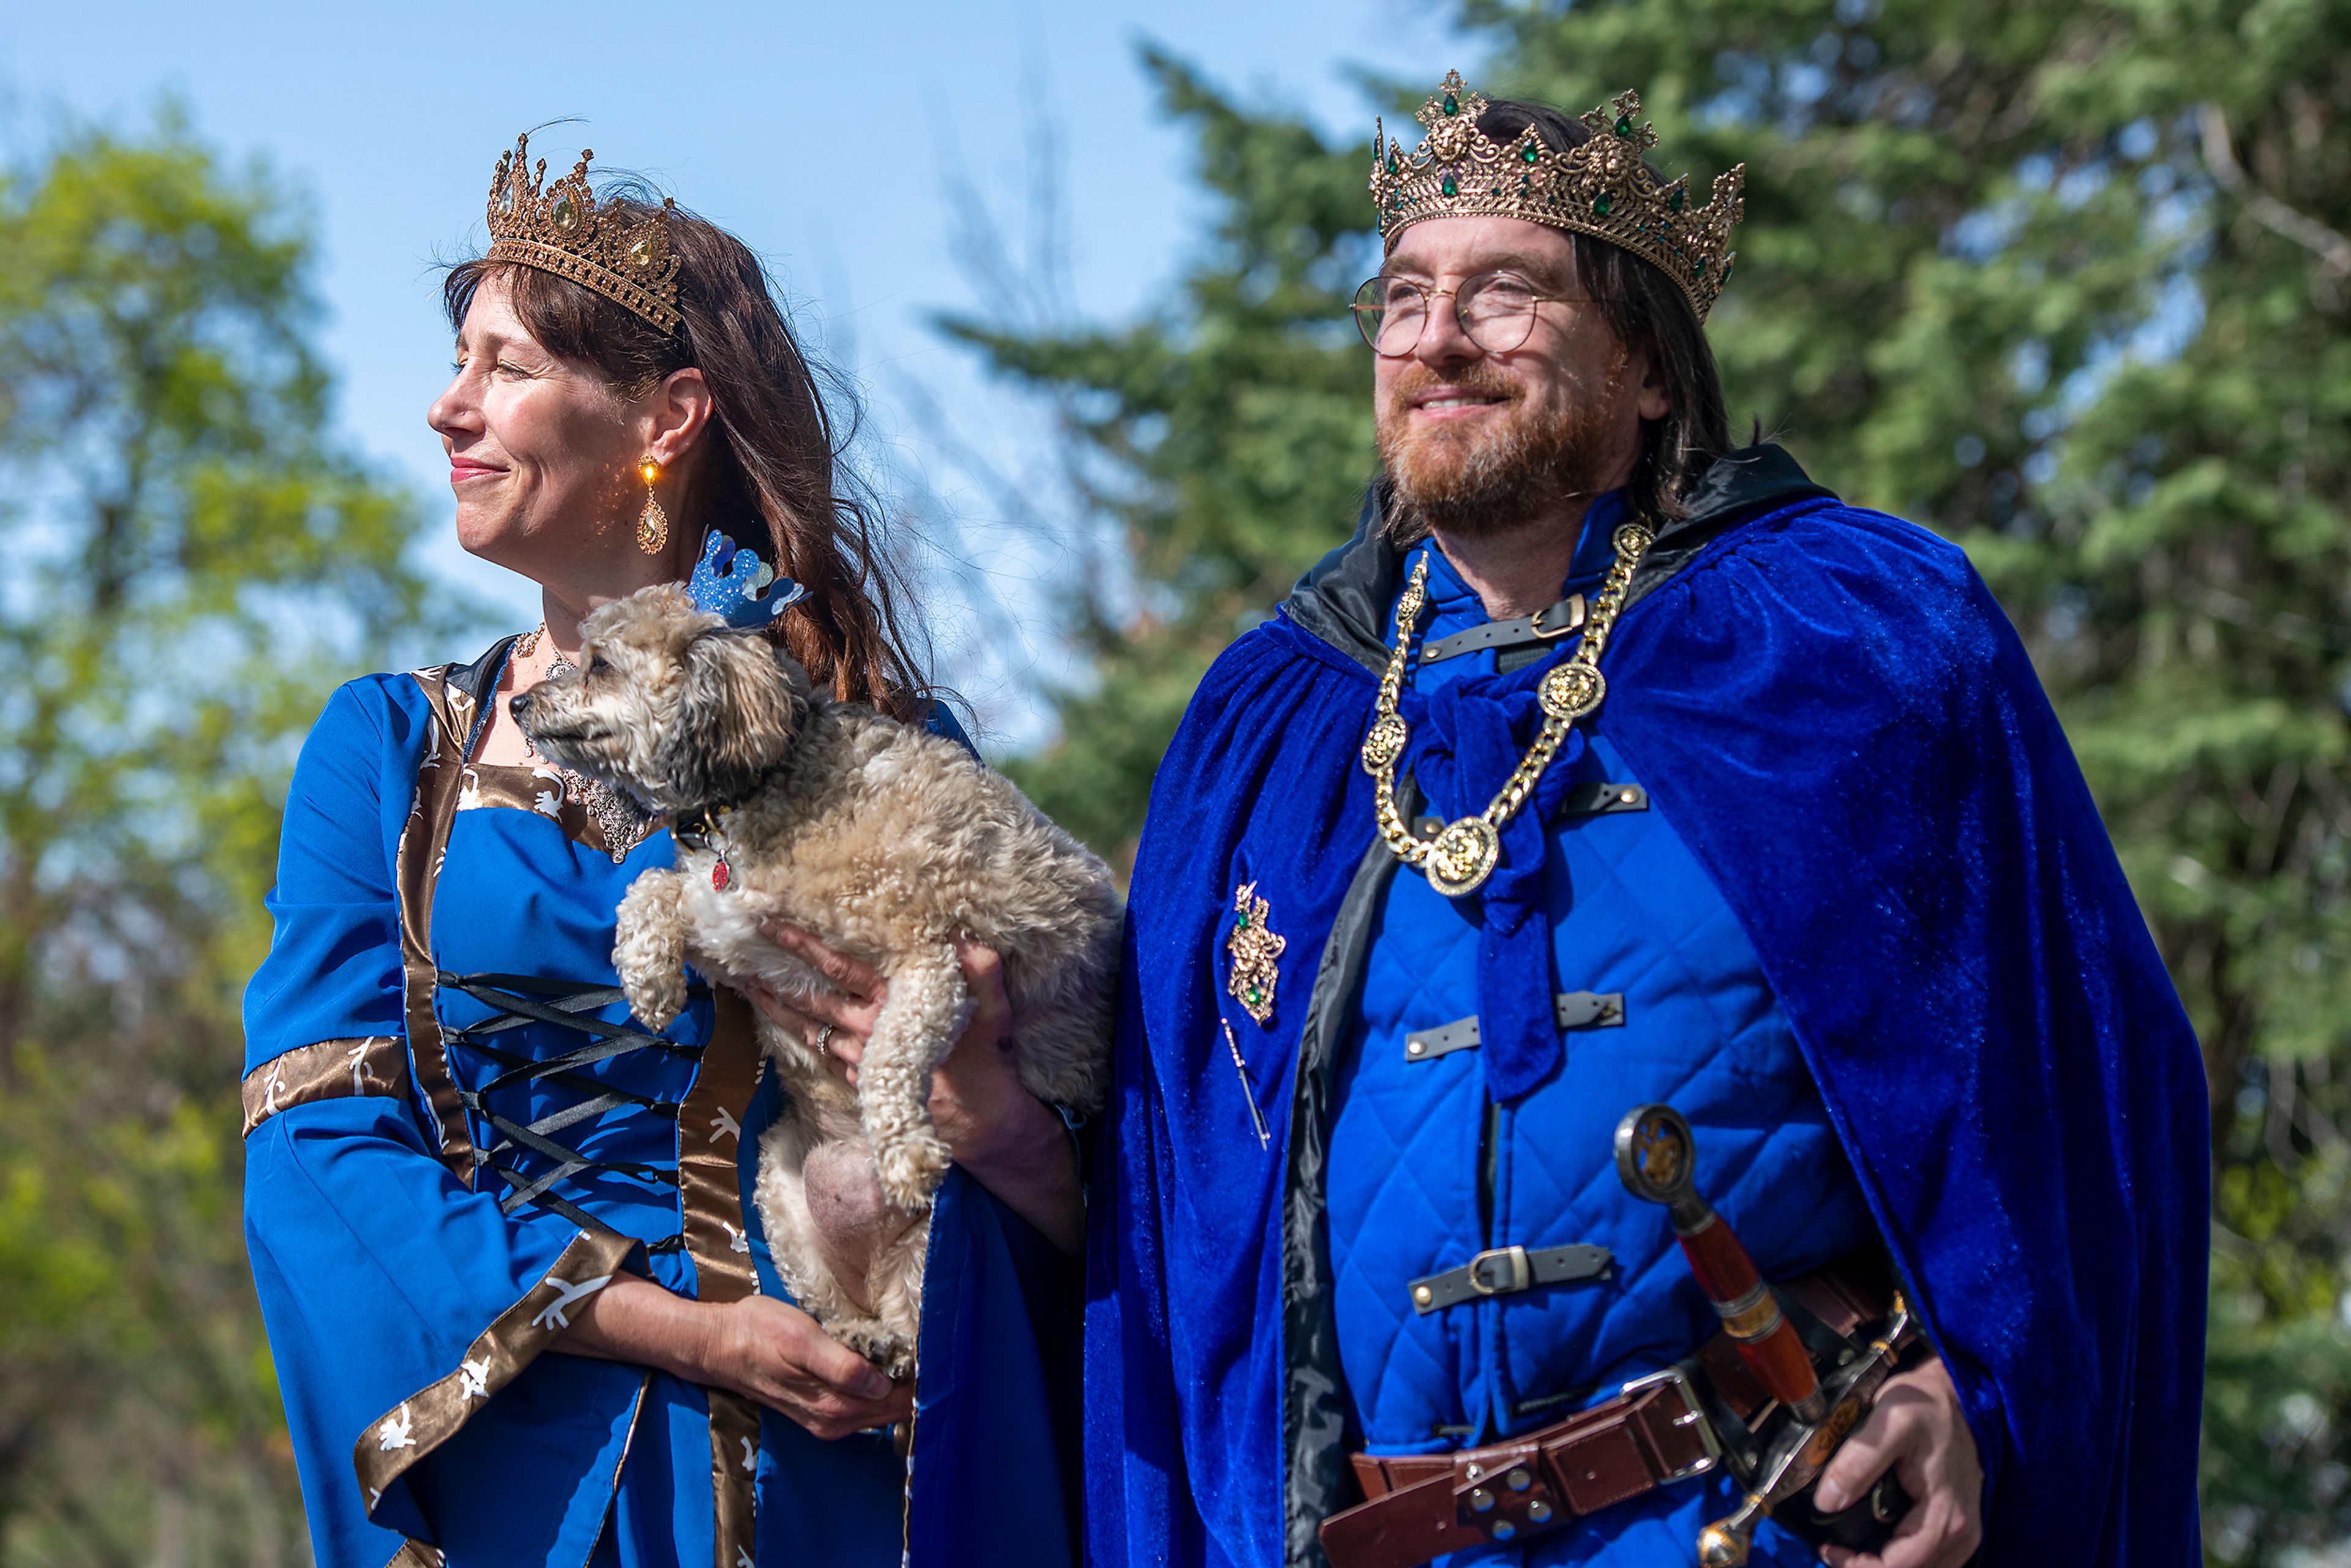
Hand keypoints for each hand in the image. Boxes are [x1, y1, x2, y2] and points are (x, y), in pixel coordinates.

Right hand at [556, 1275, 906, 1440]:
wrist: (720, 1345)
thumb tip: (881, 1385)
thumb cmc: (760, 1334)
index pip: (895, 1401)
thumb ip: (841, 1366)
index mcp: (834, 1404)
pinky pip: (862, 1409)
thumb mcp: (801, 1340)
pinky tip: (888, 1369)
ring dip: (901, 1390)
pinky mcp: (819, 1411)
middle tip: (936, 1352)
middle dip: (916, 1385)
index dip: (919, 1379)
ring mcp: (827, 1419)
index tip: (937, 1353)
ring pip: (879, 1411)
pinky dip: (880, 1393)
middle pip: (892, 1409)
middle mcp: (834, 1420)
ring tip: (918, 1358)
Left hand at [745, 925, 1081, 1252]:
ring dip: (779, 1009)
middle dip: (776, 977)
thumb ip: (982, 972)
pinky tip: (789, 1026)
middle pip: (812, 1000)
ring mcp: (861, 1061)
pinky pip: (823, 1055)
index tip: (772, 924)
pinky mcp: (861, 1083)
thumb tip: (963, 938)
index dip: (805, 945)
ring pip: (810, 1031)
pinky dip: (801, 1037)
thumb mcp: (994, 1012)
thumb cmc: (987, 1061)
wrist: (981, 1124)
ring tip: (751, 987)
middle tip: (742, 956)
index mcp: (894, 1007)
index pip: (840, 969)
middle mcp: (870, 1033)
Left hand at [1815, 1355, 1984, 1567]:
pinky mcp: (1958, 1524)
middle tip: (1834, 1549)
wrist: (1955, 1393)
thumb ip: (1856, 1462)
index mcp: (1946, 1516)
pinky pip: (1930, 1558)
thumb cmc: (1926, 1405)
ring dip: (1884, 1565)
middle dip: (1867, 1567)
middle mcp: (1961, 1532)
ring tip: (1850, 1549)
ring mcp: (1963, 1531)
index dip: (1858, 1566)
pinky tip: (1875, 1543)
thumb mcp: (1888, 1421)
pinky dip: (1901, 1558)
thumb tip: (1825, 1501)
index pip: (1899, 1567)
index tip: (1829, 1549)